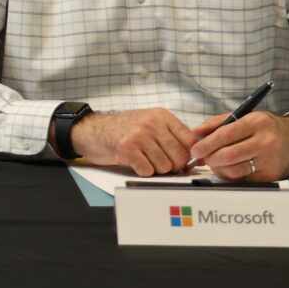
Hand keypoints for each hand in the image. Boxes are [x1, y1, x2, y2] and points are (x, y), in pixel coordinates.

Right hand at [70, 108, 197, 175]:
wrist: (93, 129)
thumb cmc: (123, 129)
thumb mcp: (149, 122)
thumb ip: (171, 134)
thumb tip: (195, 154)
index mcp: (162, 116)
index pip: (190, 140)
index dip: (189, 156)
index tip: (183, 162)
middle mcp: (152, 123)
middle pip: (180, 156)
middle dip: (173, 166)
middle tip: (161, 164)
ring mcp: (139, 135)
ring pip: (165, 166)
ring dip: (157, 169)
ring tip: (145, 160)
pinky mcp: (127, 148)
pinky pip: (148, 170)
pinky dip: (143, 171)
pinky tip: (135, 163)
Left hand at [188, 111, 288, 182]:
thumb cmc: (266, 128)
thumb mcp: (245, 117)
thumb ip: (218, 122)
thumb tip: (196, 133)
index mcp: (256, 123)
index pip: (226, 134)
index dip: (207, 144)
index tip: (195, 149)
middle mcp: (265, 141)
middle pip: (229, 155)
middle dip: (210, 158)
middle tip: (203, 157)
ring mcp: (270, 160)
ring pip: (234, 170)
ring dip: (218, 169)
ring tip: (216, 162)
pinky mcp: (271, 175)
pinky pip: (242, 179)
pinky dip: (231, 175)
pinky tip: (230, 168)